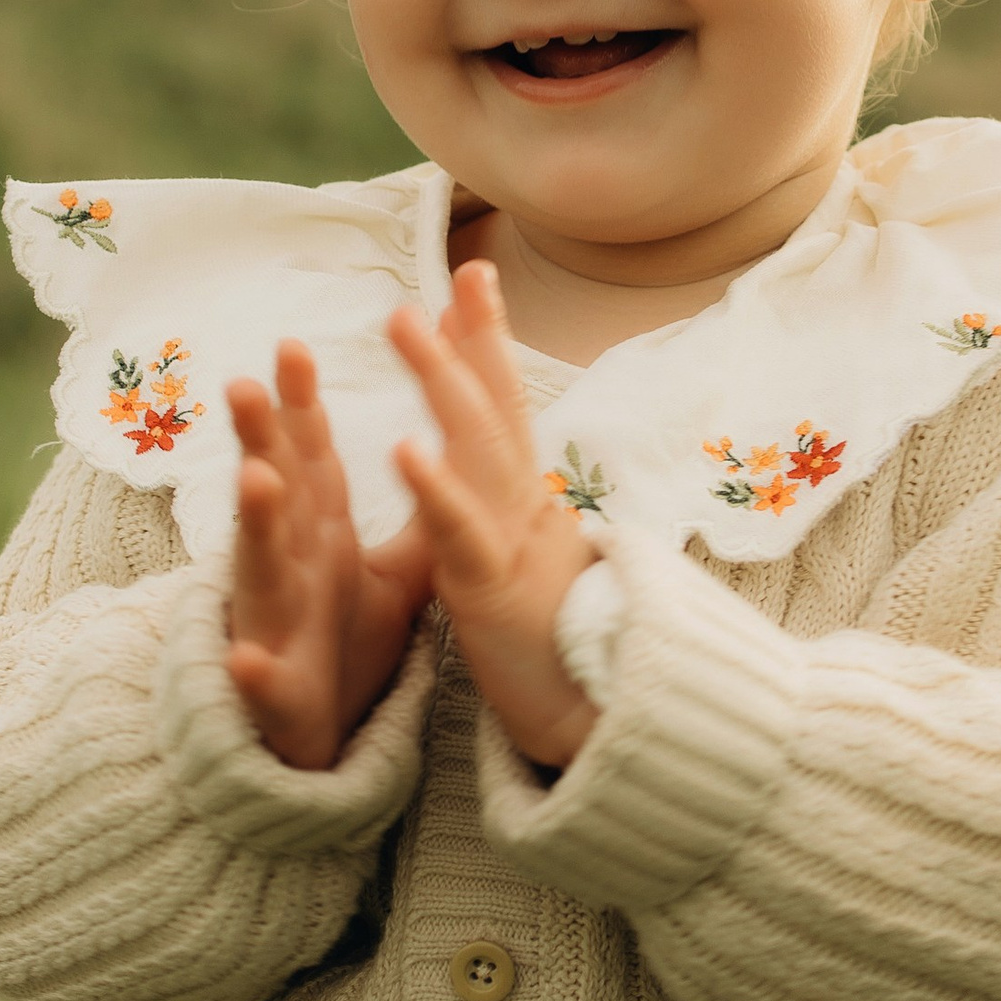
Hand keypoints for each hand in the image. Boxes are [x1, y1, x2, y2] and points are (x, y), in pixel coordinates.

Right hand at [224, 341, 432, 769]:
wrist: (317, 736)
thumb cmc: (343, 644)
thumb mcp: (394, 577)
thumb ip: (417, 521)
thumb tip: (450, 460)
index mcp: (317, 537)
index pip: (311, 461)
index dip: (303, 406)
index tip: (295, 346)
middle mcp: (288, 567)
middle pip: (276, 493)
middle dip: (262, 438)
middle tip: (247, 382)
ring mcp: (275, 624)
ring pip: (260, 567)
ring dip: (253, 524)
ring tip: (251, 479)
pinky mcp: (275, 690)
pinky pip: (262, 679)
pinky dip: (252, 669)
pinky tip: (245, 657)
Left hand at [387, 263, 596, 771]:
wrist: (595, 726)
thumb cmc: (556, 647)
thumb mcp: (530, 565)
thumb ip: (515, 514)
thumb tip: (514, 471)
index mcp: (523, 503)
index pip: (504, 407)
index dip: (484, 341)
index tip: (469, 276)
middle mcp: (524, 509)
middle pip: (497, 407)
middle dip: (468, 338)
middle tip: (450, 274)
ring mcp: (512, 545)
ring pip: (480, 450)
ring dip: (442, 381)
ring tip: (406, 324)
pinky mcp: (491, 594)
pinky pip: (460, 533)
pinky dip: (435, 487)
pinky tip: (404, 446)